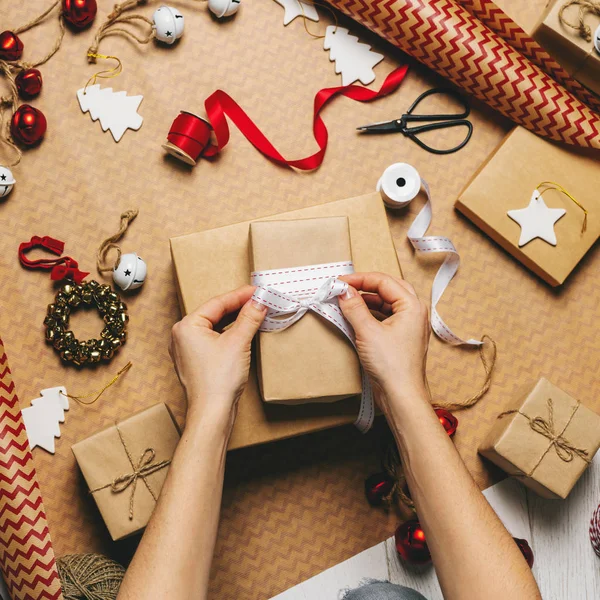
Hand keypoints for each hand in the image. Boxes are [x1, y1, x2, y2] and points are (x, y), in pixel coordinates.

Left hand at [169, 285, 266, 430]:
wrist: (212, 411)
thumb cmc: (217, 380)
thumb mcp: (238, 342)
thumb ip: (250, 318)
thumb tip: (259, 302)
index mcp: (186, 326)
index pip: (218, 303)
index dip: (240, 295)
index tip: (257, 291)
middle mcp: (182, 335)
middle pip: (215, 313)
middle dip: (238, 307)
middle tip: (258, 300)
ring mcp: (188, 349)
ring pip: (215, 327)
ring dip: (235, 320)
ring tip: (254, 313)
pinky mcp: (197, 361)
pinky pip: (214, 339)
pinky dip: (229, 334)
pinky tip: (243, 332)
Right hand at [338, 272, 429, 411]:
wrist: (401, 396)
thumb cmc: (392, 366)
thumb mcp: (367, 332)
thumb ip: (354, 307)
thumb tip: (343, 290)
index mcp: (412, 306)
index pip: (383, 281)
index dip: (359, 279)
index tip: (340, 282)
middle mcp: (414, 312)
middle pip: (388, 288)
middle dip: (365, 285)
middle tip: (344, 287)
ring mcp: (410, 326)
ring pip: (387, 302)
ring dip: (367, 299)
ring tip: (347, 301)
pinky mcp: (402, 338)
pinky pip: (386, 316)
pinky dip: (370, 313)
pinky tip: (356, 316)